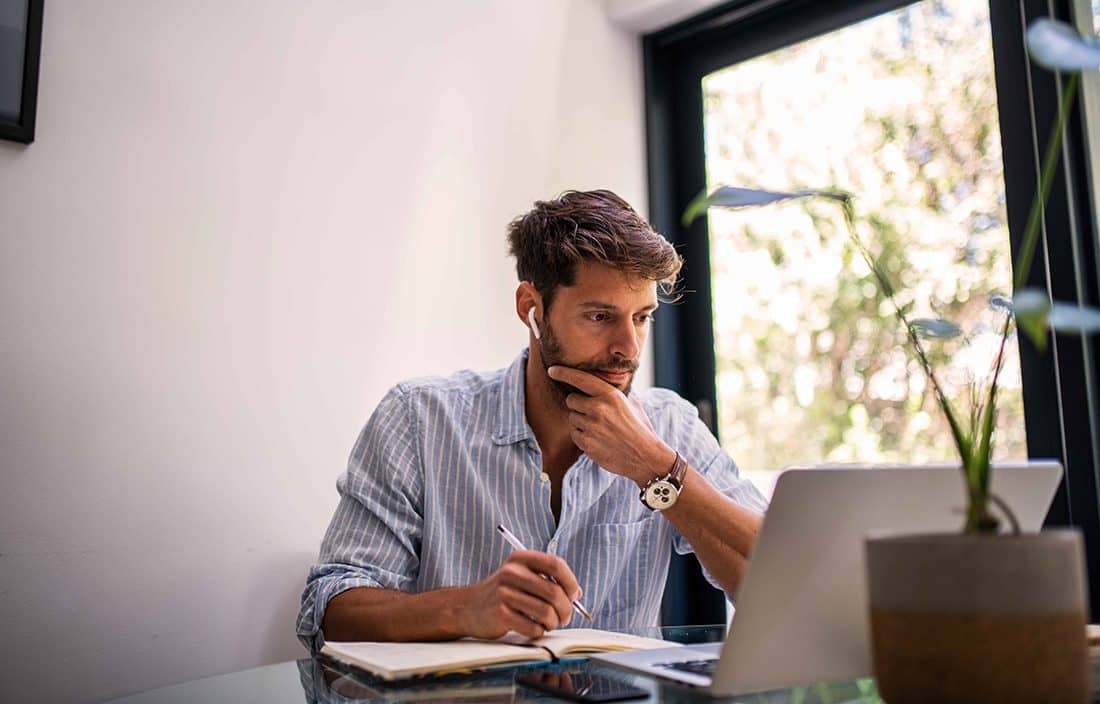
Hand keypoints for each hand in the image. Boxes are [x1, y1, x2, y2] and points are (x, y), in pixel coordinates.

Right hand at [457, 550, 581, 639]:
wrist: (468, 607)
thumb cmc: (502, 593)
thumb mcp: (522, 577)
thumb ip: (548, 581)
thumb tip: (576, 595)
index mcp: (521, 559)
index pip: (556, 564)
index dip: (570, 581)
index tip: (573, 595)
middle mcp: (512, 572)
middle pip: (554, 592)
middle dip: (566, 609)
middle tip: (565, 617)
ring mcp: (504, 593)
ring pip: (546, 612)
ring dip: (554, 622)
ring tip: (549, 623)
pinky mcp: (500, 614)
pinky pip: (533, 628)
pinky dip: (539, 632)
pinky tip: (533, 628)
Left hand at [548, 365, 675, 485]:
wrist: (645, 457)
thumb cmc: (639, 428)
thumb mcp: (631, 404)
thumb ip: (615, 393)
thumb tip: (602, 384)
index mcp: (610, 395)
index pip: (580, 379)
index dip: (563, 373)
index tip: (552, 370)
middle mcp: (599, 408)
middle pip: (571, 399)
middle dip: (578, 405)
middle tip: (593, 413)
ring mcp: (591, 426)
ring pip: (572, 417)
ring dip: (581, 422)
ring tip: (599, 428)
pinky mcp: (586, 443)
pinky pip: (574, 433)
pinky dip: (582, 436)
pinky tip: (598, 439)